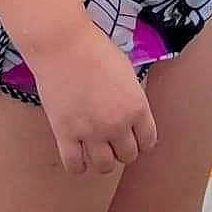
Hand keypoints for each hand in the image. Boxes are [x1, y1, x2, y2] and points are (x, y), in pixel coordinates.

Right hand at [25, 18, 158, 176]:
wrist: (63, 45)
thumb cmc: (94, 50)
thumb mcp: (126, 72)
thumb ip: (132, 98)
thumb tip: (130, 113)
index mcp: (137, 107)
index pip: (148, 142)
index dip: (140, 142)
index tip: (132, 138)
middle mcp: (118, 124)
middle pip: (127, 156)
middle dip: (121, 150)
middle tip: (112, 141)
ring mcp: (91, 132)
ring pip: (104, 166)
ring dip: (102, 161)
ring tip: (95, 150)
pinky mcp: (66, 134)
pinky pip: (75, 165)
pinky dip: (78, 165)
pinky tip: (76, 154)